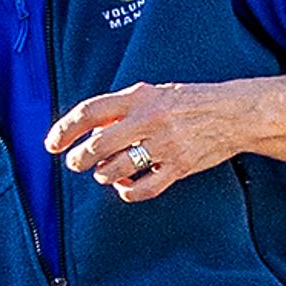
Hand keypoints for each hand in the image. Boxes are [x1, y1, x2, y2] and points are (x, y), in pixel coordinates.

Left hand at [47, 75, 285, 202]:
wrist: (234, 112)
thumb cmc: (188, 102)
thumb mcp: (154, 93)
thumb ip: (121, 107)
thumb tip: (84, 126)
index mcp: (139, 97)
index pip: (90, 111)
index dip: (64, 129)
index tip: (52, 144)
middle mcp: (150, 119)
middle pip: (97, 145)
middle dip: (79, 159)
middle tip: (77, 163)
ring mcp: (165, 145)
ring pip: (115, 169)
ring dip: (103, 175)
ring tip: (104, 172)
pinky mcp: (179, 167)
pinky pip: (142, 189)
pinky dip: (126, 192)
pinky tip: (124, 186)